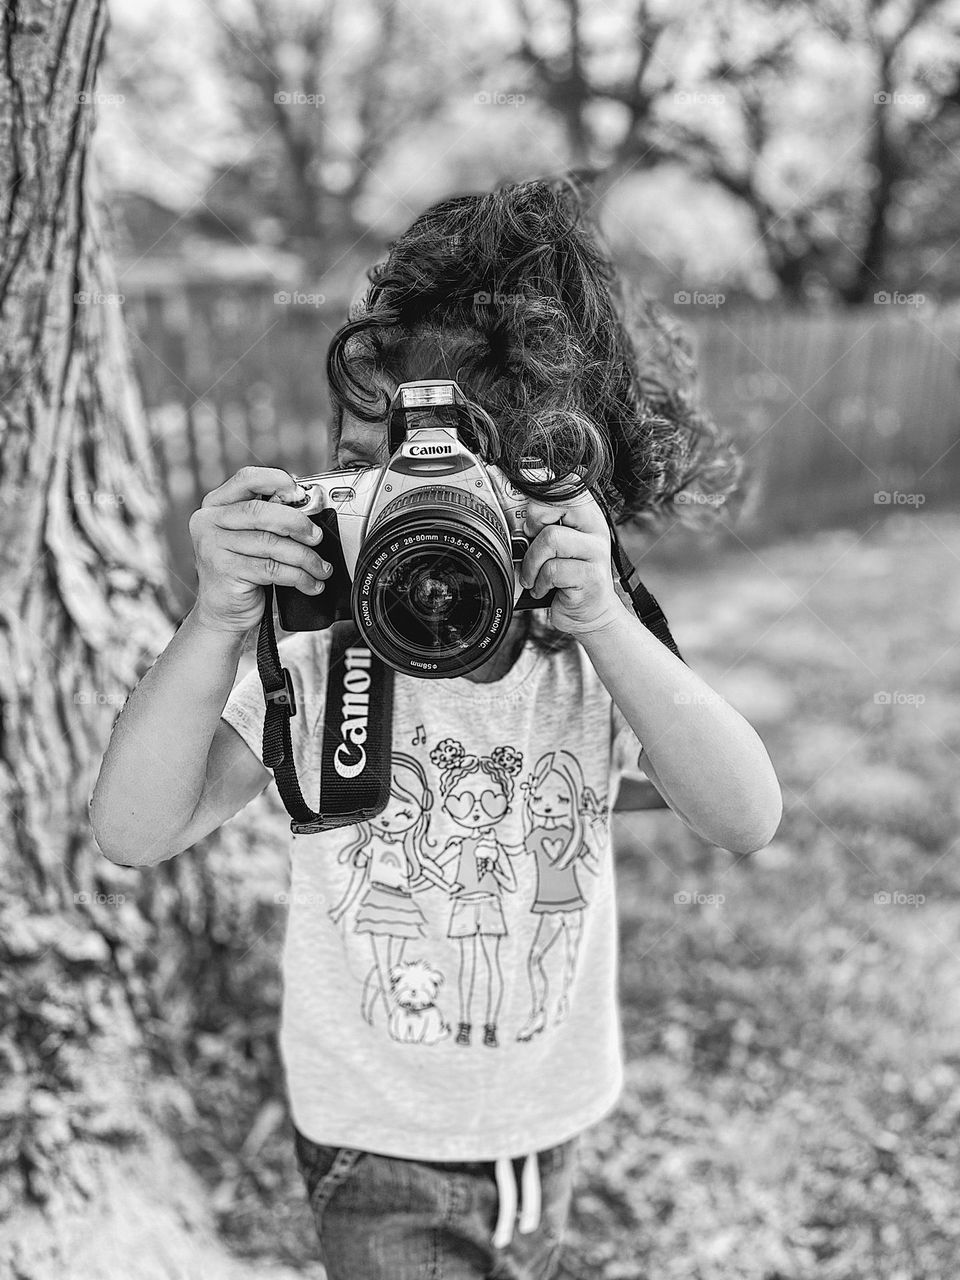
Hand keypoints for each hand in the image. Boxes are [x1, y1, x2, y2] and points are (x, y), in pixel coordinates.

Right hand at [188, 466, 331, 633]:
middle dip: (297, 523)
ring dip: (304, 557)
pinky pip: (272, 569)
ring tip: (321, 568)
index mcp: (215, 505)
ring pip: (270, 544)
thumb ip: (268, 519)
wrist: (222, 614)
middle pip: (260, 513)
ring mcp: (212, 547)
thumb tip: (308, 506)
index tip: (301, 493)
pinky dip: (298, 577)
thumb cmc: (242, 570)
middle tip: (317, 537)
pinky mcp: (224, 572)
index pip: (246, 479)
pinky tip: (311, 583)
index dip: (277, 481)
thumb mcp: (249, 538)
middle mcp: (208, 522)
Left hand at [519, 481, 625, 635]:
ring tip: (533, 575)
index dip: (541, 490)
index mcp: (587, 514)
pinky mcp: (591, 577)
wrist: (590, 613)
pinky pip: (553, 570)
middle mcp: (595, 528)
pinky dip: (539, 582)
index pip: (568, 483)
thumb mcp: (556, 546)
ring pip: (551, 538)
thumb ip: (543, 525)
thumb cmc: (568, 578)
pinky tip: (544, 588)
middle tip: (530, 537)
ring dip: (532, 561)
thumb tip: (513, 512)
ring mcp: (596, 552)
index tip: (530, 512)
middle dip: (535, 518)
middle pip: (560, 501)